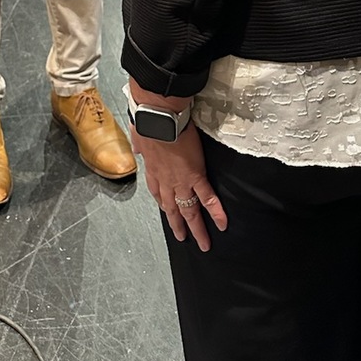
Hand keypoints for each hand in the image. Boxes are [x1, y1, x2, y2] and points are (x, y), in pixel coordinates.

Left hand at [131, 120, 227, 249]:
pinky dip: (215, 212)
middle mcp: (166, 181)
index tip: (167, 211)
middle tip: (183, 238)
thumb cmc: (149, 122)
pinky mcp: (196, 176)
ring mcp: (181, 181)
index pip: (157, 193)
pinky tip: (222, 224)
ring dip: (196, 228)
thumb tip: (138, 145)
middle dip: (178, 225)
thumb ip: (140, 143)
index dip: (163, 204)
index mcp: (153, 170)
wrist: (158, 118)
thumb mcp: (139, 135)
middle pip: (173, 209)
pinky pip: (207, 197)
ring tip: (203, 243)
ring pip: (189, 210)